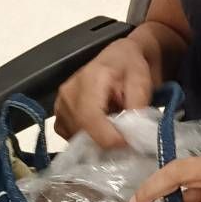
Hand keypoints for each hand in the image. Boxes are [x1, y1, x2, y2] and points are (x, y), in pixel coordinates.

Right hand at [54, 36, 155, 150]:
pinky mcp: (59, 115)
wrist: (119, 57)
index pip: (90, 118)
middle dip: (106, 140)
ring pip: (76, 138)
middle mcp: (68, 92)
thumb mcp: (141, 82)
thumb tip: (131, 134)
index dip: (109, 137)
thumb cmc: (131, 66)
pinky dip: (86, 139)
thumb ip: (137, 107)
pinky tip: (100, 128)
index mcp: (89, 79)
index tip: (128, 143)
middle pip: (82, 131)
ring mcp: (60, 104)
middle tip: (125, 138)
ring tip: (113, 128)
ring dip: (97, 140)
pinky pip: (70, 136)